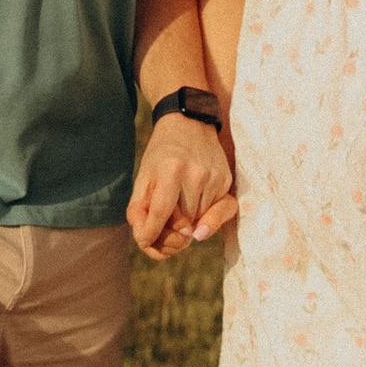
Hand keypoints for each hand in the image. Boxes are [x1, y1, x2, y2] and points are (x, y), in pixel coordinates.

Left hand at [127, 111, 237, 262]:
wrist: (190, 124)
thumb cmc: (161, 154)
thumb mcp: (143, 176)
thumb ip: (139, 208)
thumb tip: (146, 239)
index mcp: (171, 170)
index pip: (160, 213)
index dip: (150, 233)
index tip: (144, 241)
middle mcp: (196, 175)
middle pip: (181, 223)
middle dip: (169, 231)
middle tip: (161, 226)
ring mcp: (214, 179)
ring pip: (198, 222)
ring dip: (186, 224)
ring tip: (177, 208)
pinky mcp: (226, 182)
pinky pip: (214, 213)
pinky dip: (201, 215)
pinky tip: (193, 202)